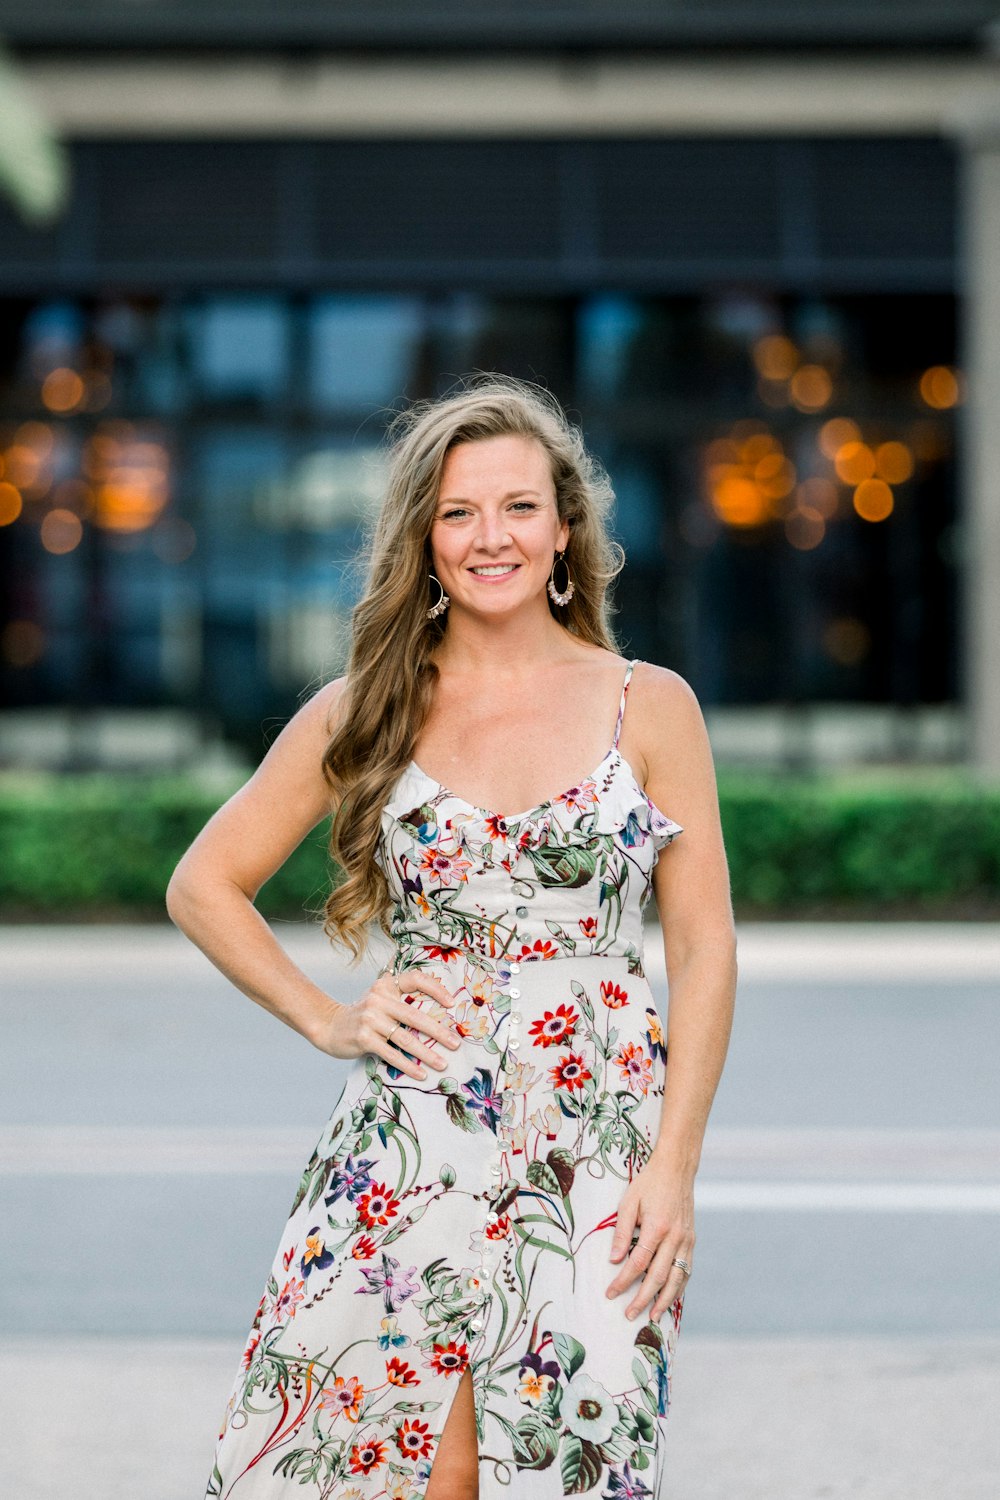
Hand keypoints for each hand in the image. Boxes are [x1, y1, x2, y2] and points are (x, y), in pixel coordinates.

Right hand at [313, 968, 461, 1080]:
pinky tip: (421, 1074)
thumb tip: (439, 1016)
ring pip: (405, 1039)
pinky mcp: (364, 1038)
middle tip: (456, 1044)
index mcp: (386, 986)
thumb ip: (402, 1001)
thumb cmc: (364, 1015)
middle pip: (415, 1016)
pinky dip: (408, 1066)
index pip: (415, 980)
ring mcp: (370, 1019)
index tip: (452, 1004)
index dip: (435, 989)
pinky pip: (392, 1054)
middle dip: (439, 1032)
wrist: (329, 1026)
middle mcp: (378, 999)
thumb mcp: (380, 999)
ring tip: (442, 1064)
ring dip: (427, 1054)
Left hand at [605, 1152, 694, 1321]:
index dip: (623, 1281)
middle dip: (643, 1299)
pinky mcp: (692, 1240)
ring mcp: (686, 1240)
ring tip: (652, 1316)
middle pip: (658, 1277)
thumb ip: (621, 1231)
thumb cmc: (648, 1184)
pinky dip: (679, 1287)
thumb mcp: (628, 1202)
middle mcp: (674, 1237)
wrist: (676, 1170)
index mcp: (656, 1227)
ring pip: (677, 1279)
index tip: (610, 1293)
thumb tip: (614, 1260)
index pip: (638, 1263)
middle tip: (629, 1315)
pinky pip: (686, 1270)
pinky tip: (670, 1298)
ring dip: (664, 1300)